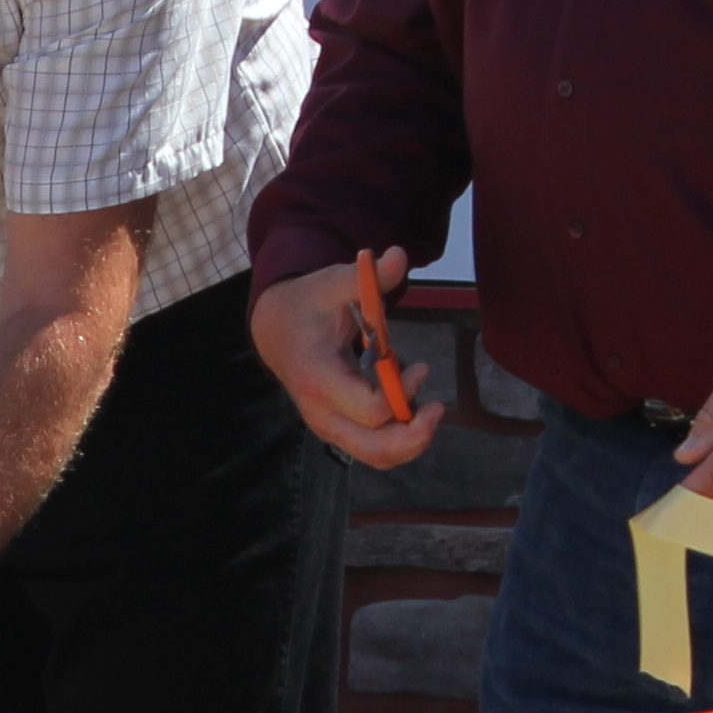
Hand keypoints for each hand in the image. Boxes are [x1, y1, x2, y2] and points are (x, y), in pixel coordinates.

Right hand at [253, 253, 443, 469]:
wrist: (275, 329)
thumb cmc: (309, 305)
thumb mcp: (335, 283)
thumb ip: (370, 277)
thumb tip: (399, 255)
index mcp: (320, 378)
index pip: (371, 409)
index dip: (404, 393)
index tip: (420, 366)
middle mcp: (321, 412)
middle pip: (375, 449)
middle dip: (414, 437)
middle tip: (437, 408)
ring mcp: (328, 426)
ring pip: (376, 456)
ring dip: (410, 441)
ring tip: (428, 411)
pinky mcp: (337, 429)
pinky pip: (373, 449)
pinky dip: (399, 437)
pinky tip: (410, 408)